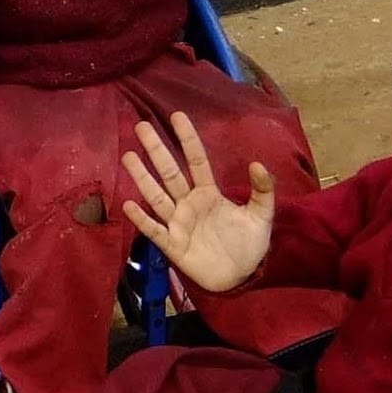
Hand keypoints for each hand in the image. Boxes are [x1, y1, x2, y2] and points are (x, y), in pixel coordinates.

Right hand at [117, 113, 275, 292]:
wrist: (242, 277)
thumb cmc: (248, 244)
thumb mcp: (261, 215)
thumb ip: (263, 190)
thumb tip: (257, 163)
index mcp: (209, 193)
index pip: (197, 161)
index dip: (188, 139)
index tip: (177, 116)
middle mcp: (189, 203)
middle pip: (170, 173)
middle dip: (157, 150)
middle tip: (141, 126)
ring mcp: (178, 224)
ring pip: (157, 197)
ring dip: (143, 178)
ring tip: (128, 157)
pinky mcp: (173, 245)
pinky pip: (154, 230)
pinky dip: (142, 219)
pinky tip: (129, 204)